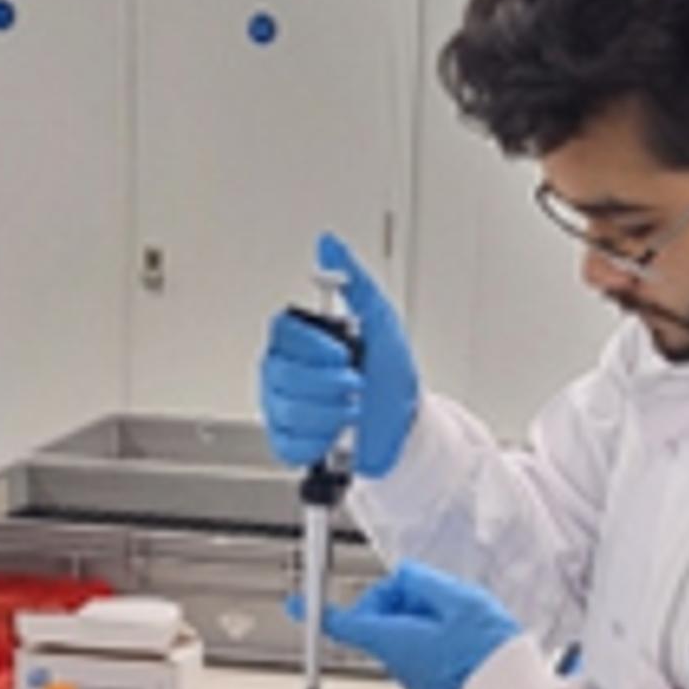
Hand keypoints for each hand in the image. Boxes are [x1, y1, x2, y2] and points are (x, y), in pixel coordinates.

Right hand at [261, 233, 418, 475]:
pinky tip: (339, 431)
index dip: (313, 346)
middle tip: (356, 381)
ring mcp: (284, 407)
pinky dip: (321, 439)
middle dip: (328, 382)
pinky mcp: (290, 441)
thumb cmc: (392, 373)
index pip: (282, 333)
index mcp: (301, 340)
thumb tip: (330, 245)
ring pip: (288, 409)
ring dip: (331, 411)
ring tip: (354, 407)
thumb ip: (355, 281)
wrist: (407, 422)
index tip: (343, 352)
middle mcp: (285, 371)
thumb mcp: (381, 319)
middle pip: (282, 373)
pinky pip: (290, 442)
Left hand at [315, 561, 521, 688]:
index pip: (343, 623)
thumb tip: (404, 574)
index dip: (316, 610)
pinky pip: (419, 650)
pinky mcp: (430, 684)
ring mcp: (413, 677)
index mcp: (394, 640)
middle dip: (396, 598)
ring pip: (400, 634)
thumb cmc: (487, 654)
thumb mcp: (458, 599)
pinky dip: (432, 634)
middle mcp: (396, 663)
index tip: (298, 602)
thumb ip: (423, 583)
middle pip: (376, 620)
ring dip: (419, 616)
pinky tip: (462, 632)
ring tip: (457, 615)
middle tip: (432, 593)